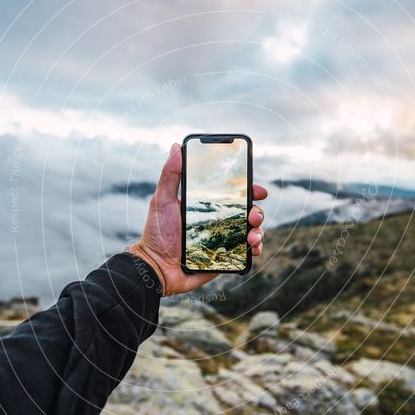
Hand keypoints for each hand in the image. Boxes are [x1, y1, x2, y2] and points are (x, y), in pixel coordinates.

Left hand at [128, 143, 267, 295]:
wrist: (156, 268)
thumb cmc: (157, 233)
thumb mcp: (162, 200)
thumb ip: (170, 174)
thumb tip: (176, 146)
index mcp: (207, 205)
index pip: (233, 193)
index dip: (248, 188)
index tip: (257, 189)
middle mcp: (218, 221)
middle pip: (247, 211)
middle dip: (257, 211)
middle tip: (252, 215)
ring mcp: (224, 239)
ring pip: (252, 231)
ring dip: (259, 230)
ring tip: (252, 236)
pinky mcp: (226, 258)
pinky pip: (247, 252)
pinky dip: (256, 248)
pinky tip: (253, 248)